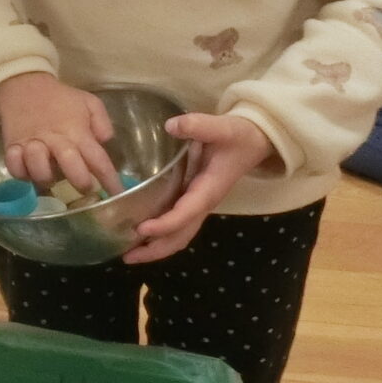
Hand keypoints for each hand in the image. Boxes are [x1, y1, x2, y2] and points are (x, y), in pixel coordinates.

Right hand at [0, 72, 122, 194]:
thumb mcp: (89, 102)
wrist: (24, 85)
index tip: (118, 195)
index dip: (109, 180)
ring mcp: (32, 145)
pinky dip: (20, 172)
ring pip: (39, 171)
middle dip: (80, 183)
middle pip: (70, 167)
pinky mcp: (12, 147)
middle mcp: (56, 141)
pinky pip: (14, 168)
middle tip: (85, 188)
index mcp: (77, 132)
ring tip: (50, 174)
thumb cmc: (61, 98)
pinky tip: (26, 168)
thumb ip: (102, 122)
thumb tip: (104, 142)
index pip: (98, 160)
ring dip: (46, 177)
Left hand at [125, 114, 273, 263]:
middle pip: (181, 236)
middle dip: (156, 249)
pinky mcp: (194, 201)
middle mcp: (204, 203)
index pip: (186, 212)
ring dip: (156, 247)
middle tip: (126, 257)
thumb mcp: (222, 127)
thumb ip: (199, 125)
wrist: (255, 141)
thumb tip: (171, 126)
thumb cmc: (239, 135)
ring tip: (128, 254)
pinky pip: (178, 226)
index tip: (142, 229)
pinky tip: (139, 236)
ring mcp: (199, 205)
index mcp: (209, 189)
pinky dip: (160, 236)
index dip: (166, 224)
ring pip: (180, 235)